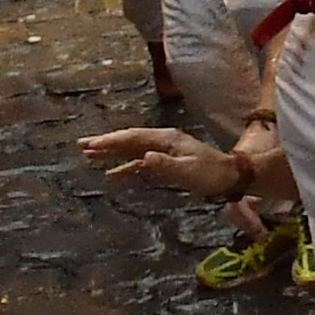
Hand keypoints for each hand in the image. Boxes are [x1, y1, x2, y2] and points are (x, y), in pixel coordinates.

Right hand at [79, 124, 245, 198]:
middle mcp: (163, 140)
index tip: (91, 146)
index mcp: (166, 139)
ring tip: (90, 156)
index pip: (132, 138)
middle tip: (82, 146)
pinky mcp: (167, 161)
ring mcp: (165, 150)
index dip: (110, 142)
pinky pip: (140, 162)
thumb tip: (143, 157)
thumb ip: (164, 165)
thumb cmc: (211, 174)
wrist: (231, 176)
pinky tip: (113, 175)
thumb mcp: (188, 171)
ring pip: (132, 149)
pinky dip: (125, 167)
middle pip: (129, 140)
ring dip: (112, 153)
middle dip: (106, 143)